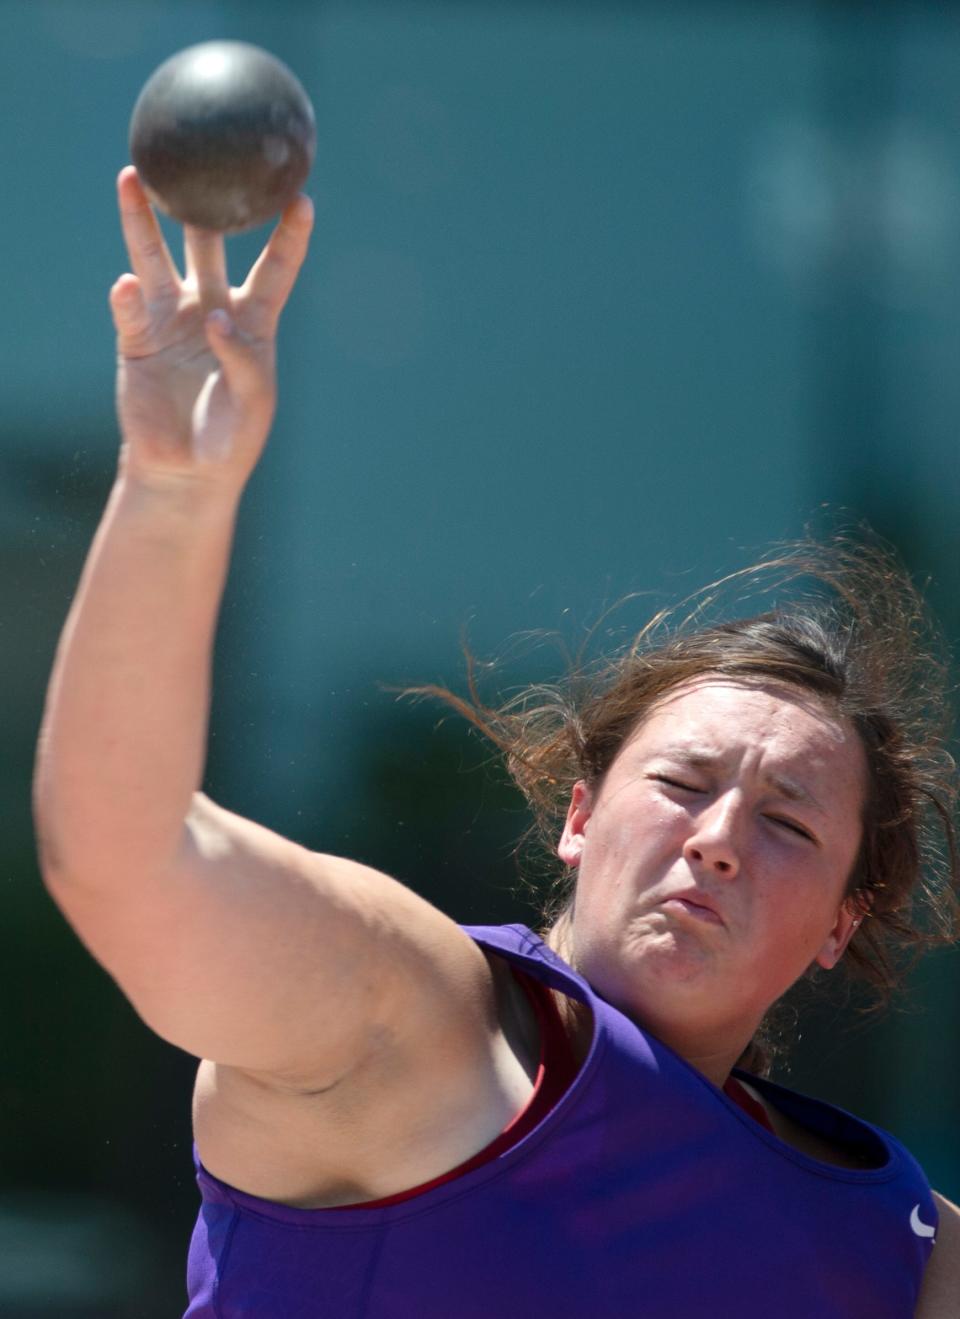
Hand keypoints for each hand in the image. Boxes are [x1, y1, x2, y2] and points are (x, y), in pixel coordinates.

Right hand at [109, 166, 312, 491]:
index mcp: (254, 322)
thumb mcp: (254, 401)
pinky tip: (126, 286)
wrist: (188, 470)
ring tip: (134, 177)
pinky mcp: (138, 338)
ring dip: (142, 220)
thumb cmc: (233, 437)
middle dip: (206, 205)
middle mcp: (211, 307)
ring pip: (155, 257)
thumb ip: (243, 359)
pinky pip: (130, 308)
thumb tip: (213, 317)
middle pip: (208, 245)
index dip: (289, 235)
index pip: (276, 268)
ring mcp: (172, 318)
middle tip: (201, 162)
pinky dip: (126, 298)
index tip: (301, 198)